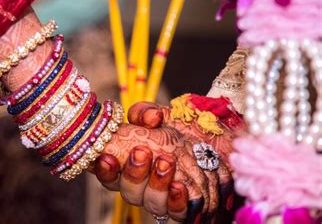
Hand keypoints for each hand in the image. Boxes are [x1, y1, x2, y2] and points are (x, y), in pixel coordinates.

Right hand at [94, 102, 233, 222]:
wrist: (221, 146)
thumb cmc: (187, 131)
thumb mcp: (164, 115)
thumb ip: (146, 112)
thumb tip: (149, 117)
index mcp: (131, 165)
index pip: (109, 174)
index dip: (104, 169)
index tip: (107, 157)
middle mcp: (145, 186)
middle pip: (129, 191)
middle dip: (133, 173)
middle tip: (142, 152)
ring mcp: (164, 199)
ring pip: (151, 203)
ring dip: (155, 184)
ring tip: (166, 163)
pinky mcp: (186, 209)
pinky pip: (177, 214)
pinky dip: (177, 201)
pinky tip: (180, 187)